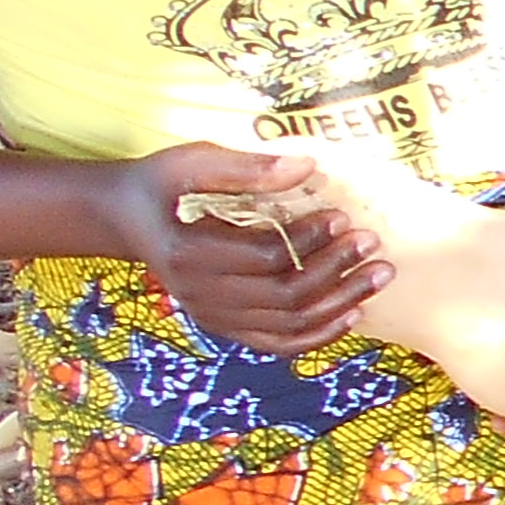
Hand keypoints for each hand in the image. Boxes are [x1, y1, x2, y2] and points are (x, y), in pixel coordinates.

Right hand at [113, 142, 382, 353]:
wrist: (126, 217)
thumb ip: (248, 167)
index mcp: (187, 254)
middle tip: (371, 243)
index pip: (264, 258)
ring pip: (289, 325)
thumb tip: (309, 166)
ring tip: (379, 274)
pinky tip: (353, 313)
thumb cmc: (162, 182)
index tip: (341, 216)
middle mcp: (198, 294)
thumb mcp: (192, 161)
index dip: (309, 240)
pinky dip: (319, 334)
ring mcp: (212, 316)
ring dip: (341, 303)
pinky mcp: (225, 325)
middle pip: (283, 295)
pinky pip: (279, 343)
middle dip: (335, 270)